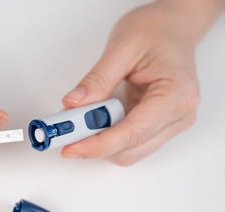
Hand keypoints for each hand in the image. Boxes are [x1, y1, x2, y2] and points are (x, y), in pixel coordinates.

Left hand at [61, 1, 222, 165]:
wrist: (173, 26)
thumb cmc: (156, 30)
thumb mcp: (122, 48)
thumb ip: (97, 80)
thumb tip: (73, 104)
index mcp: (176, 95)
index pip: (133, 132)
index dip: (99, 144)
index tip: (71, 146)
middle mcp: (179, 114)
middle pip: (130, 149)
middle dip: (96, 144)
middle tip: (66, 133)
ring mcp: (171, 122)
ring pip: (129, 151)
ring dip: (101, 142)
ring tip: (78, 123)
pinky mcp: (159, 124)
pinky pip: (130, 142)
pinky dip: (108, 136)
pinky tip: (94, 121)